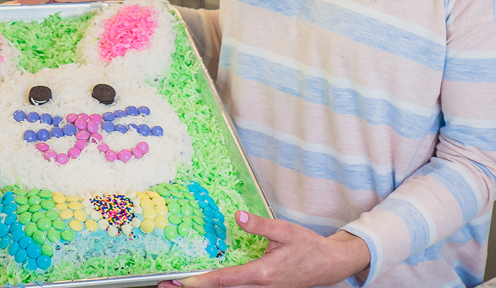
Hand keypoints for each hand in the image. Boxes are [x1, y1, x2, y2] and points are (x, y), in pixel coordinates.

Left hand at [160, 211, 370, 287]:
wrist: (330, 265)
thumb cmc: (309, 248)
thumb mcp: (285, 231)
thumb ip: (259, 225)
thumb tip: (237, 216)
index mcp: (262, 274)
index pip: (224, 280)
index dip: (201, 282)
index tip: (181, 282)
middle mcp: (259, 287)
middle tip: (166, 286)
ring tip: (178, 286)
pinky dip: (218, 287)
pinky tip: (206, 282)